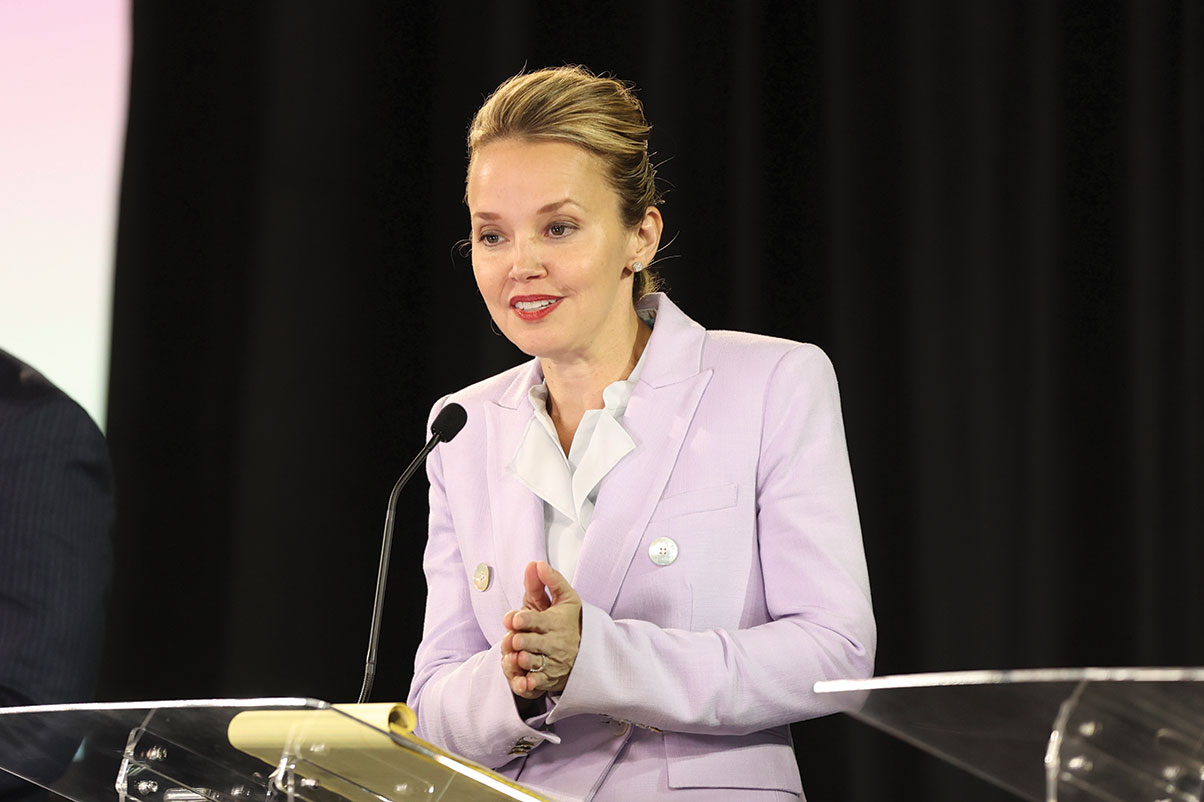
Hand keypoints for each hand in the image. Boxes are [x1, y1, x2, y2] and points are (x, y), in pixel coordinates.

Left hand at [500, 561, 581, 696]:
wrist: (590, 651)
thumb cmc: (572, 621)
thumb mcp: (567, 598)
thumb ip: (550, 581)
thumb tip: (536, 563)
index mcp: (554, 622)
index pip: (537, 620)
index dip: (524, 619)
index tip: (514, 618)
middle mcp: (552, 643)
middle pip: (531, 643)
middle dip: (520, 640)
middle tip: (512, 639)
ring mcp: (550, 662)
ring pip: (532, 663)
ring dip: (520, 660)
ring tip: (513, 656)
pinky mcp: (548, 678)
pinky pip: (536, 683)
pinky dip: (527, 683)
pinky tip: (521, 680)